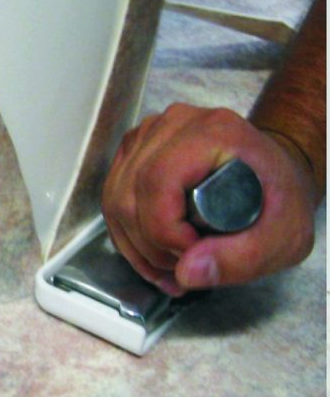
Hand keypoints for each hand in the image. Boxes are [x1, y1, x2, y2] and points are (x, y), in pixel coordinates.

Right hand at [101, 103, 316, 295]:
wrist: (271, 172)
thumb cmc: (279, 195)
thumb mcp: (284, 235)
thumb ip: (242, 258)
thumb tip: (187, 272)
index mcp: (212, 132)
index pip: (157, 183)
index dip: (165, 232)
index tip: (193, 255)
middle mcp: (173, 124)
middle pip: (129, 194)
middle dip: (149, 246)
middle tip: (182, 268)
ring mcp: (149, 133)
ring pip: (114, 198)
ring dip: (134, 244)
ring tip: (168, 265)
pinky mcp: (135, 148)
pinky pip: (112, 195)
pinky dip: (126, 232)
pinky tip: (151, 250)